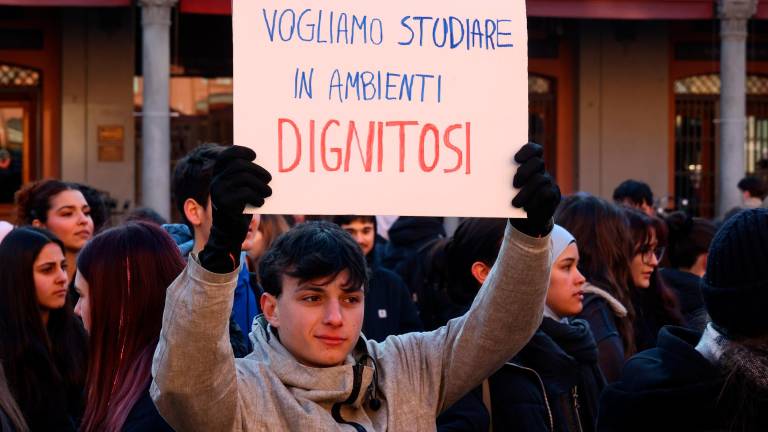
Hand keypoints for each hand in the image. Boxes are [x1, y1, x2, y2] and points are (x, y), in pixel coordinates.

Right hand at [199, 146, 271, 272]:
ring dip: (261, 185)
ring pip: (245, 178)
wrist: (229, 232)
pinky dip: (257, 197)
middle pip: (239, 166)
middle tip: (269, 178)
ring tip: (269, 192)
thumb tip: (264, 164)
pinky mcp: (225, 204)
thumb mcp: (240, 189)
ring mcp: (218, 192)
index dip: (240, 151)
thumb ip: (245, 176)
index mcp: (218, 175)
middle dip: (258, 170)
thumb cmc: (240, 207)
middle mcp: (215, 181)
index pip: (226, 155)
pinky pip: (246, 193)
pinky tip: (261, 202)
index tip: (254, 155)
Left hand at [510, 143, 559, 236]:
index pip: (534, 150)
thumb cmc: (511, 198)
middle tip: (514, 185)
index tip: (516, 159)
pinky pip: (545, 194)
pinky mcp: (553, 195)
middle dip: (524, 172)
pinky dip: (534, 201)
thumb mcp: (505, 187)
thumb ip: (501, 178)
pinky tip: (526, 208)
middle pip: (537, 162)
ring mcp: (548, 181)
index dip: (527, 151)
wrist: (526, 219)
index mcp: (529, 164)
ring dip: (526, 192)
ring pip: (540, 180)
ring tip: (515, 203)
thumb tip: (485, 174)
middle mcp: (540, 170)